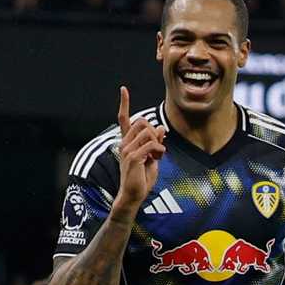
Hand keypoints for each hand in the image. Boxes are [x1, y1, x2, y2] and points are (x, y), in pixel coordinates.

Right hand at [113, 86, 165, 214]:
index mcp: (127, 142)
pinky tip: (157, 159)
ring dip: (158, 143)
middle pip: (142, 122)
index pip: (124, 119)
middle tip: (157, 148)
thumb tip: (160, 127)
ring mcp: (127, 150)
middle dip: (154, 131)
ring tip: (156, 156)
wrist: (133, 196)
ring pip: (148, 132)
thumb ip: (155, 142)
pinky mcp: (133, 157)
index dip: (124, 104)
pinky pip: (151, 144)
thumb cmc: (141, 179)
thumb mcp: (152, 157)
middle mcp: (124, 143)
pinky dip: (159, 150)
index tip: (123, 89)